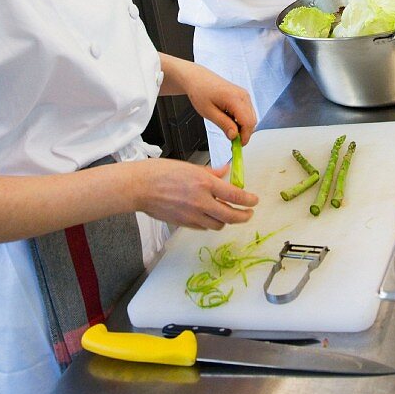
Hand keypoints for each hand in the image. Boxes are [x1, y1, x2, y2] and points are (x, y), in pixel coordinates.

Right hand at [135, 158, 257, 230]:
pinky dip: (211, 223)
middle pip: (230, 216)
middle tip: (249, 213)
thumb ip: (211, 172)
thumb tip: (226, 172)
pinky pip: (204, 227)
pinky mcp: (184, 223)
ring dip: (226, 220)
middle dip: (243, 216)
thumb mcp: (190, 166)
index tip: (254, 201)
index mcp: (205, 184)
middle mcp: (201, 202)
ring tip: (229, 214)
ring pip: (218, 224)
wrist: (140, 187)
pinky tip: (210, 216)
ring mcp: (192, 215)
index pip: (234, 195)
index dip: (248, 200)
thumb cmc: (162, 172)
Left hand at [181, 63, 255, 145]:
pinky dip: (241, 120)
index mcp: (235, 98)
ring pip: (251, 117)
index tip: (237, 146)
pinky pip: (247, 112)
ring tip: (227, 128)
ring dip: (242, 127)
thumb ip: (223, 124)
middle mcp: (243, 95)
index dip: (244, 137)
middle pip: (252, 121)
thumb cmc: (200, 92)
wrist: (198, 79)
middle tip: (231, 141)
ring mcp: (244, 95)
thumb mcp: (208, 112)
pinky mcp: (243, 96)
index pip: (248, 122)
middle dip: (244, 133)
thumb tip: (234, 136)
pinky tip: (229, 120)